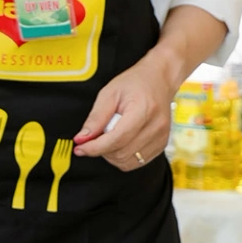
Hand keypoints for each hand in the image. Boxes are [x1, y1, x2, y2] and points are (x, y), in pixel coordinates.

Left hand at [74, 50, 180, 171]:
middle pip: (121, 153)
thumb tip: (82, 139)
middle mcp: (156, 126)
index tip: (80, 147)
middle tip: (95, 137)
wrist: (159, 80)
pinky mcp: (161, 145)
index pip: (117, 139)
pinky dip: (123, 156)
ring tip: (110, 136)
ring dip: (111, 155)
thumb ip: (96, 118)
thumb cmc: (136, 83)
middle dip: (101, 149)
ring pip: (127, 161)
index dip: (95, 147)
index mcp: (144, 110)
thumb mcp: (110, 93)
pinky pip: (136, 162)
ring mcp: (161, 137)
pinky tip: (120, 142)